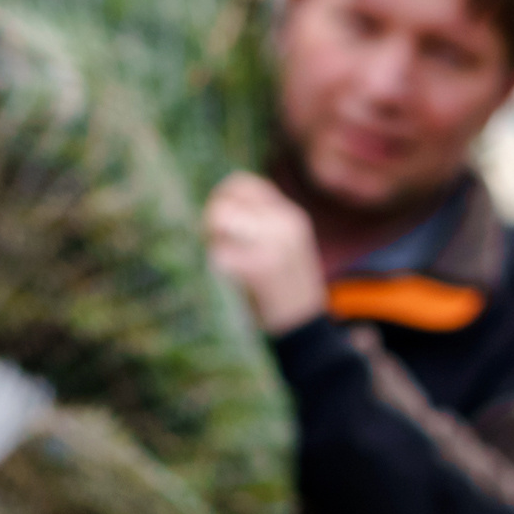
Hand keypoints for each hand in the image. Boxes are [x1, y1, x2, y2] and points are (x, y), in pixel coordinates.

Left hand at [201, 173, 329, 334]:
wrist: (304, 329)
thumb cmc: (285, 291)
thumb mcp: (284, 246)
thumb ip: (259, 223)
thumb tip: (217, 203)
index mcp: (290, 216)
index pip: (242, 184)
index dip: (220, 198)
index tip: (218, 224)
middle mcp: (284, 224)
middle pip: (224, 200)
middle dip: (209, 219)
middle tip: (211, 243)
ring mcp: (273, 243)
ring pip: (219, 219)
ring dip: (210, 238)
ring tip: (219, 258)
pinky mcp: (258, 268)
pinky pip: (217, 253)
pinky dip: (214, 265)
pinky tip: (225, 278)